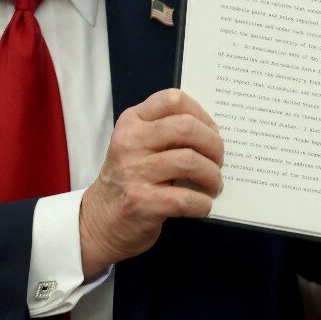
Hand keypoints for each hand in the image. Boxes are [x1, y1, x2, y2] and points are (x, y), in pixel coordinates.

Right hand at [79, 88, 223, 276]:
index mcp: (132, 122)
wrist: (102, 220)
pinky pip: (185, 198)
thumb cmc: (131, 179)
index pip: (173, 99)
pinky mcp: (140, 202)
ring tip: (214, 185)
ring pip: (190, 162)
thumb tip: (214, 135)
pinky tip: (202, 205)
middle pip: (187, 128)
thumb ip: (167, 132)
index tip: (211, 131)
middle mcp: (130, 142)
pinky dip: (202, 203)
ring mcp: (133, 172)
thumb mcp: (139, 145)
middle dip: (214, 145)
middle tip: (219, 161)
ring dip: (212, 176)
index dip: (202, 113)